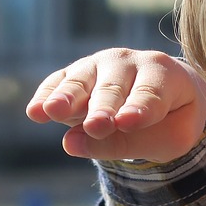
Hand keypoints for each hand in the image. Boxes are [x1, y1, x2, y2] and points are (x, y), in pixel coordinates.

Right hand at [25, 49, 205, 161]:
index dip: (140, 108)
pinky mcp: (75, 73)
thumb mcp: (166, 139)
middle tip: (96, 126)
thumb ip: (126, 144)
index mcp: (163, 73)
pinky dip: (47, 95)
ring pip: (82, 81)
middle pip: (113, 87)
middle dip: (103, 107)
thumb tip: (70, 144)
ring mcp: (99, 64)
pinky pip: (58, 82)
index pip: (152, 93)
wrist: (163, 96)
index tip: (128, 123)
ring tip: (52, 112)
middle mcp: (129, 62)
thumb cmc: (170, 120)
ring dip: (67, 97)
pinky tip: (35, 110)